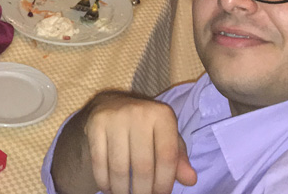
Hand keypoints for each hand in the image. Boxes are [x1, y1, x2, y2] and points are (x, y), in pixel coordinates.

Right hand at [80, 92, 196, 193]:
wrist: (111, 103)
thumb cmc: (146, 127)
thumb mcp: (166, 137)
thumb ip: (179, 159)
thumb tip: (191, 180)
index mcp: (162, 115)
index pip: (167, 157)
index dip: (164, 183)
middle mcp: (139, 112)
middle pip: (142, 166)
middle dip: (143, 192)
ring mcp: (115, 117)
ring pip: (119, 168)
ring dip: (122, 190)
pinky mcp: (95, 124)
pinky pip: (99, 162)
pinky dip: (104, 182)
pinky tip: (109, 188)